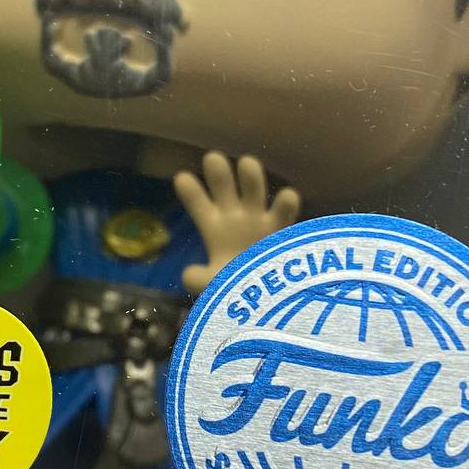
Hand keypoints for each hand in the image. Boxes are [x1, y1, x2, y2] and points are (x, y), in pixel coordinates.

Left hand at [174, 152, 300, 295]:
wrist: (266, 309)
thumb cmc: (236, 294)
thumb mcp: (213, 287)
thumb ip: (198, 280)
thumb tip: (189, 273)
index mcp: (215, 228)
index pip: (199, 205)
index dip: (191, 192)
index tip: (182, 178)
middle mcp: (236, 218)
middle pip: (225, 187)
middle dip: (219, 173)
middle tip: (212, 159)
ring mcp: (260, 220)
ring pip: (254, 189)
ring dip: (251, 176)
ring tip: (246, 164)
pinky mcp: (283, 230)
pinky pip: (286, 211)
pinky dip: (287, 202)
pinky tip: (286, 198)